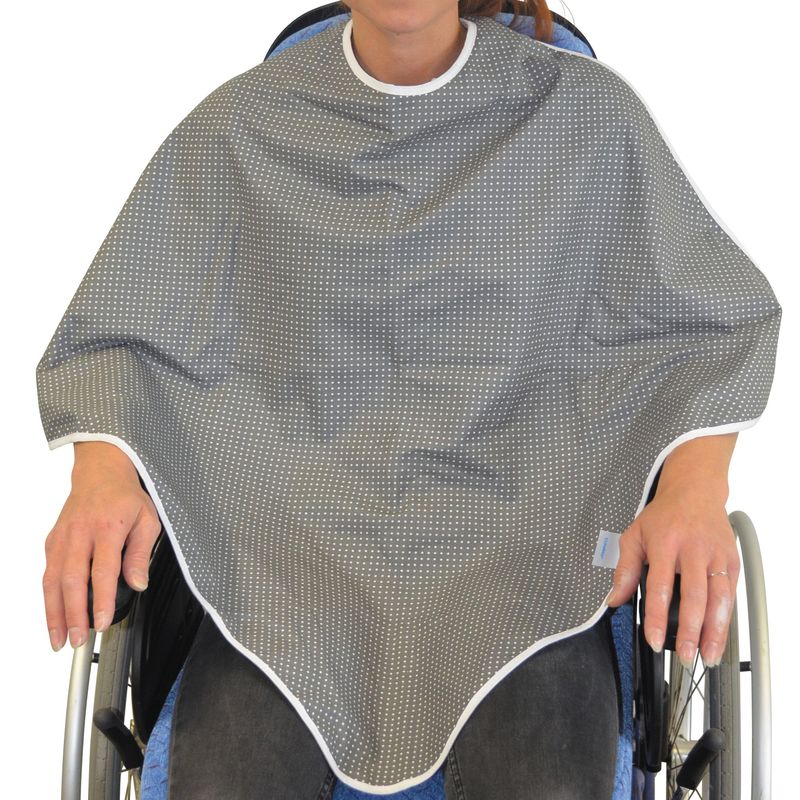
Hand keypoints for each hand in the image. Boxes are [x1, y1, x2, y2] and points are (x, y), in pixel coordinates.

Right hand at [42, 442, 161, 650]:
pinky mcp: (52, 542)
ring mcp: (62, 538)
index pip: (102, 570)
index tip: (101, 623)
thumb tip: (138, 584)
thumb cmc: (125, 497)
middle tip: (78, 641)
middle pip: (71, 580)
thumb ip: (140, 554)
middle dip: (72, 615)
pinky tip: (54, 616)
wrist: (100, 472)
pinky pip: (48, 574)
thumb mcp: (147, 520)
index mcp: (107, 527)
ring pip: (53, 581)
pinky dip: (48, 599)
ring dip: (54, 613)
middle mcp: (80, 533)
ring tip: (59, 639)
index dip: (101, 600)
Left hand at [606, 480, 739, 668]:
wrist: (694, 491)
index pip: (659, 586)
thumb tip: (613, 600)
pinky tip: (720, 635)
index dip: (657, 617)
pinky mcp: (732, 560)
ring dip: (715, 631)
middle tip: (686, 657)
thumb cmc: (663, 516)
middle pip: (694, 596)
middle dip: (691, 631)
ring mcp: (716, 555)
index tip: (655, 640)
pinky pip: (731, 594)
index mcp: (665, 543)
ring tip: (707, 655)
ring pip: (720, 598)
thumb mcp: (634, 536)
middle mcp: (693, 550)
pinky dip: (727, 618)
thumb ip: (624, 570)